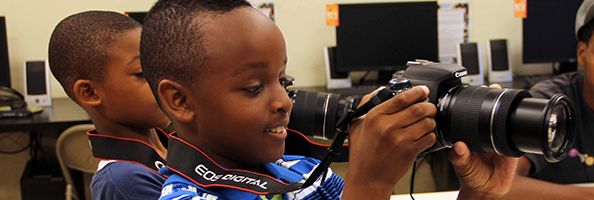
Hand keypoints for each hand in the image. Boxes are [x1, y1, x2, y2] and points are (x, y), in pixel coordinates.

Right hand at [342, 86, 436, 198]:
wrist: (368, 177)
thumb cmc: (362, 152)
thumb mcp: (356, 124)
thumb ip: (367, 104)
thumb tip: (380, 91)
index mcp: (375, 116)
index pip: (401, 98)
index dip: (416, 92)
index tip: (422, 90)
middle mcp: (388, 126)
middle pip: (419, 108)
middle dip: (428, 106)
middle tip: (428, 107)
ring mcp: (401, 139)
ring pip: (427, 122)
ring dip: (431, 121)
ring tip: (426, 122)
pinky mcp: (410, 151)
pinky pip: (429, 138)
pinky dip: (430, 135)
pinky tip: (423, 136)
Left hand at [451, 83, 518, 199]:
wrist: (486, 190)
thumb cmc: (471, 176)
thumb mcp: (461, 166)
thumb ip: (458, 157)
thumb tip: (458, 146)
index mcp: (469, 135)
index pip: (471, 114)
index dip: (475, 102)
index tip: (477, 92)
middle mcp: (483, 134)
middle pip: (489, 112)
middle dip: (492, 99)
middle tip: (495, 89)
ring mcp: (498, 139)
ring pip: (503, 120)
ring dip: (506, 109)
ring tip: (507, 98)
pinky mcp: (511, 147)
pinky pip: (516, 135)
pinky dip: (519, 128)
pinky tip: (519, 121)